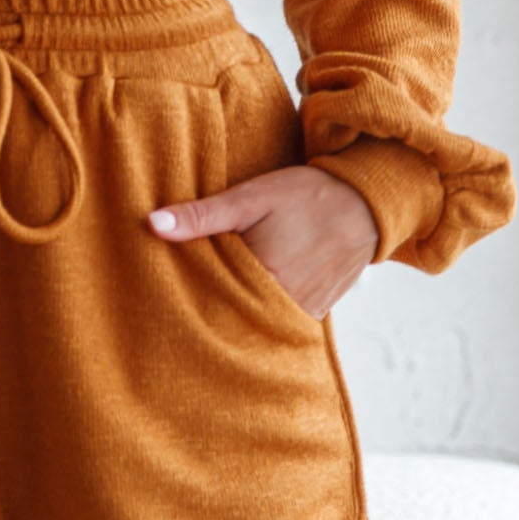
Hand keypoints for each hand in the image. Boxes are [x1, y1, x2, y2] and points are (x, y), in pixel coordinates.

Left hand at [146, 162, 378, 318]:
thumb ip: (202, 215)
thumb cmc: (306, 195)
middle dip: (207, 314)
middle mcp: (284, 304)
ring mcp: (304, 313)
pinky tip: (243, 308)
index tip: (159, 302)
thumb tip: (153, 224)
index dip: (185, 301)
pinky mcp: (317, 313)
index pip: (209, 302)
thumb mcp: (250, 197)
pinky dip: (261, 317)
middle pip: (232, 318)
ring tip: (207, 312)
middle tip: (174, 315)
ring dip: (235, 317)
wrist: (366, 201)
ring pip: (256, 324)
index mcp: (263, 276)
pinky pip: (280, 324)